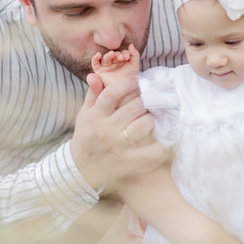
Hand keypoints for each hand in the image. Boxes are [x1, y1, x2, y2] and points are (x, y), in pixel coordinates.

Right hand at [71, 77, 167, 192]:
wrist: (80, 168)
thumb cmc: (86, 136)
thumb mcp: (85, 114)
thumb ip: (93, 94)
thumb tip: (95, 75)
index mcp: (95, 116)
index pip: (112, 94)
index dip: (127, 84)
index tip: (136, 83)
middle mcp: (105, 130)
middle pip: (132, 108)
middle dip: (144, 101)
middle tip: (148, 100)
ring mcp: (117, 147)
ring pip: (143, 126)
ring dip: (151, 119)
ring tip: (150, 117)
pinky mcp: (127, 162)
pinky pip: (150, 153)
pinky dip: (161, 147)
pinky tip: (163, 141)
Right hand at [90, 44, 140, 87]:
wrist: (124, 92)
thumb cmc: (130, 80)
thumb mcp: (134, 66)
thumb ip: (135, 54)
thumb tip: (131, 45)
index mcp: (121, 61)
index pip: (121, 53)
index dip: (124, 53)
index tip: (128, 57)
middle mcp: (113, 63)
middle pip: (113, 55)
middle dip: (117, 54)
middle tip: (122, 57)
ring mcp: (106, 67)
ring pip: (105, 58)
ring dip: (109, 55)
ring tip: (112, 54)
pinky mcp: (99, 71)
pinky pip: (95, 63)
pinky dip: (95, 58)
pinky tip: (98, 55)